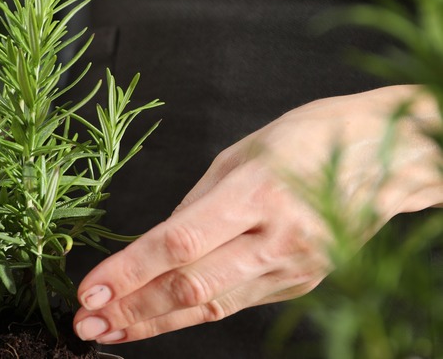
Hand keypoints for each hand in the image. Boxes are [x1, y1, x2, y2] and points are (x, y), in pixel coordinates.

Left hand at [73, 86, 442, 343]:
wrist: (386, 159)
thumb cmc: (308, 139)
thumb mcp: (241, 152)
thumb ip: (196, 203)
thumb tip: (155, 245)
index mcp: (256, 191)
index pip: (178, 244)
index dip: (128, 272)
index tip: (90, 290)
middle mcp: (277, 237)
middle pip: (191, 287)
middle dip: (131, 309)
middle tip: (84, 324)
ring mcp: (293, 267)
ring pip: (211, 306)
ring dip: (154, 323)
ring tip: (108, 332)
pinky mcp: (300, 283)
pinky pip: (235, 302)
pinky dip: (192, 314)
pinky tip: (156, 320)